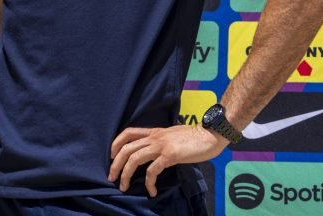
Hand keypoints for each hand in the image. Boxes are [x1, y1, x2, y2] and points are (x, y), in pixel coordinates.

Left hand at [108, 125, 226, 196]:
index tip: (111, 157)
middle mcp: (154, 137)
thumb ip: (161, 142)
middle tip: (112, 177)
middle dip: (115, 164)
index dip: (116, 144)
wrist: (211, 134)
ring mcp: (161, 146)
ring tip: (124, 186)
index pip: (128, 133)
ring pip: (134, 158)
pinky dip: (149, 182)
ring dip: (126, 174)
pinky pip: (152, 170)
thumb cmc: (195, 137)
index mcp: (154, 132)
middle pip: (126, 148)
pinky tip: (152, 191)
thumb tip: (153, 153)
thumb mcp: (172, 136)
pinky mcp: (170, 155)